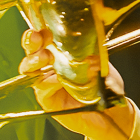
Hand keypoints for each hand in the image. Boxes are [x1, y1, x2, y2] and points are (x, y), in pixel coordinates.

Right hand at [19, 26, 135, 139]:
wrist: (110, 111)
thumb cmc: (104, 85)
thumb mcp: (101, 64)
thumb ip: (92, 54)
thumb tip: (85, 48)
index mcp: (61, 53)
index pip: (45, 38)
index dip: (41, 31)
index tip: (46, 28)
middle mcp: (50, 66)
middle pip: (32, 51)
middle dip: (32, 42)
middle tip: (38, 37)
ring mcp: (46, 82)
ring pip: (30, 70)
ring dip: (34, 60)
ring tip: (46, 56)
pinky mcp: (47, 99)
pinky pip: (41, 89)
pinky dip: (48, 82)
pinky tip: (57, 79)